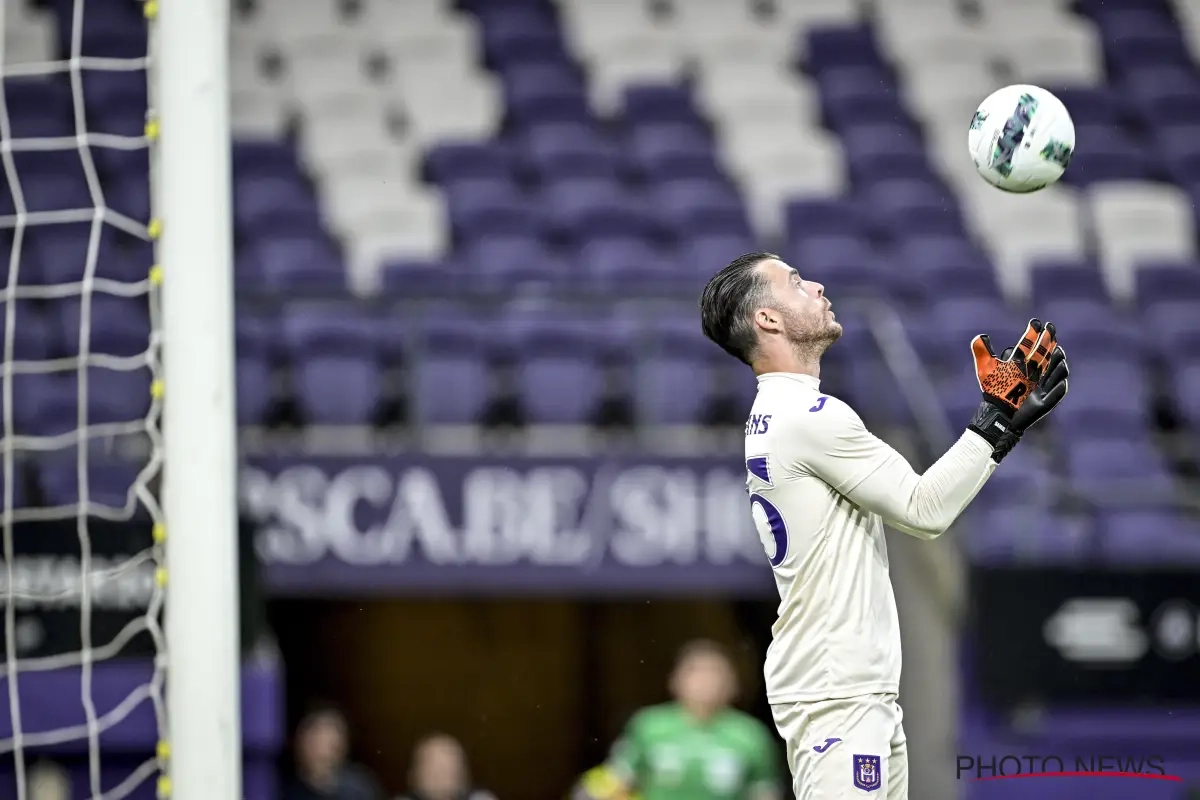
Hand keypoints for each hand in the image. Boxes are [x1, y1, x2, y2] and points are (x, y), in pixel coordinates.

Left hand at [967, 319, 1068, 461]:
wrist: (998, 414)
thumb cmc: (993, 391)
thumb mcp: (986, 370)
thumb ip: (984, 352)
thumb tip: (981, 335)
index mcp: (1021, 364)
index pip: (1029, 347)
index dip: (1032, 334)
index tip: (1035, 322)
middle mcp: (1033, 373)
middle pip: (1042, 355)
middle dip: (1047, 342)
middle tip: (1051, 327)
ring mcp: (1040, 387)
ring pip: (1052, 373)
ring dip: (1056, 362)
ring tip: (1058, 351)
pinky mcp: (1044, 403)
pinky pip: (1054, 396)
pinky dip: (1059, 389)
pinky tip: (1062, 381)